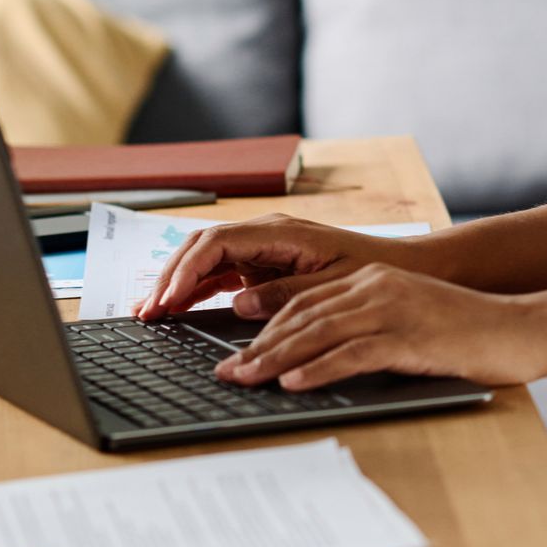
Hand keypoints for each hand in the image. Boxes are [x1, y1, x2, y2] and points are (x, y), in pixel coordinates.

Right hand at [135, 213, 413, 319]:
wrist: (399, 268)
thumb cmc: (371, 272)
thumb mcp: (332, 286)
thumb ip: (286, 293)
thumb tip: (239, 302)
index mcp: (281, 232)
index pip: (217, 243)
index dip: (186, 270)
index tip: (167, 300)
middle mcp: (266, 234)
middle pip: (202, 247)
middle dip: (170, 276)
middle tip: (146, 312)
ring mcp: (262, 248)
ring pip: (206, 259)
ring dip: (177, 283)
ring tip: (150, 313)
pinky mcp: (263, 264)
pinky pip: (220, 273)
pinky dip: (196, 290)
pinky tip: (176, 309)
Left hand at [214, 262, 546, 388]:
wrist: (521, 327)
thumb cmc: (468, 330)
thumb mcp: (411, 318)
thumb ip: (369, 326)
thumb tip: (323, 353)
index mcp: (374, 279)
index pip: (306, 302)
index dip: (267, 328)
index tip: (239, 353)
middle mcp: (378, 287)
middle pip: (303, 315)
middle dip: (259, 346)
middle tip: (226, 371)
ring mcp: (394, 308)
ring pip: (319, 332)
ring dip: (276, 358)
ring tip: (245, 379)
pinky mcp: (410, 335)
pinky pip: (353, 352)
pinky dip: (318, 368)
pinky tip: (294, 383)